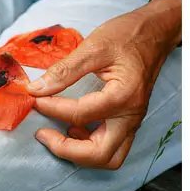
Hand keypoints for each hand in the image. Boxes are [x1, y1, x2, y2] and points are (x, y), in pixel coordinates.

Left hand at [28, 0, 180, 169]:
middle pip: (99, 154)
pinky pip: (112, 147)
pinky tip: (72, 128)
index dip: (51, 108)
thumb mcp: (94, 46)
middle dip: (66, 150)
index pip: (80, 114)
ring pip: (109, 158)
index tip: (34, 98)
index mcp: (123, 96)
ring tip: (56, 135)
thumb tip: (36, 89)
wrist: (155, 32)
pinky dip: (89, 146)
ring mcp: (132, 121)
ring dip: (80, 154)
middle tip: (42, 133)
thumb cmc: (128, 35)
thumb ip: (64, 70)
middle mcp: (131, 116)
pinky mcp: (129, 121)